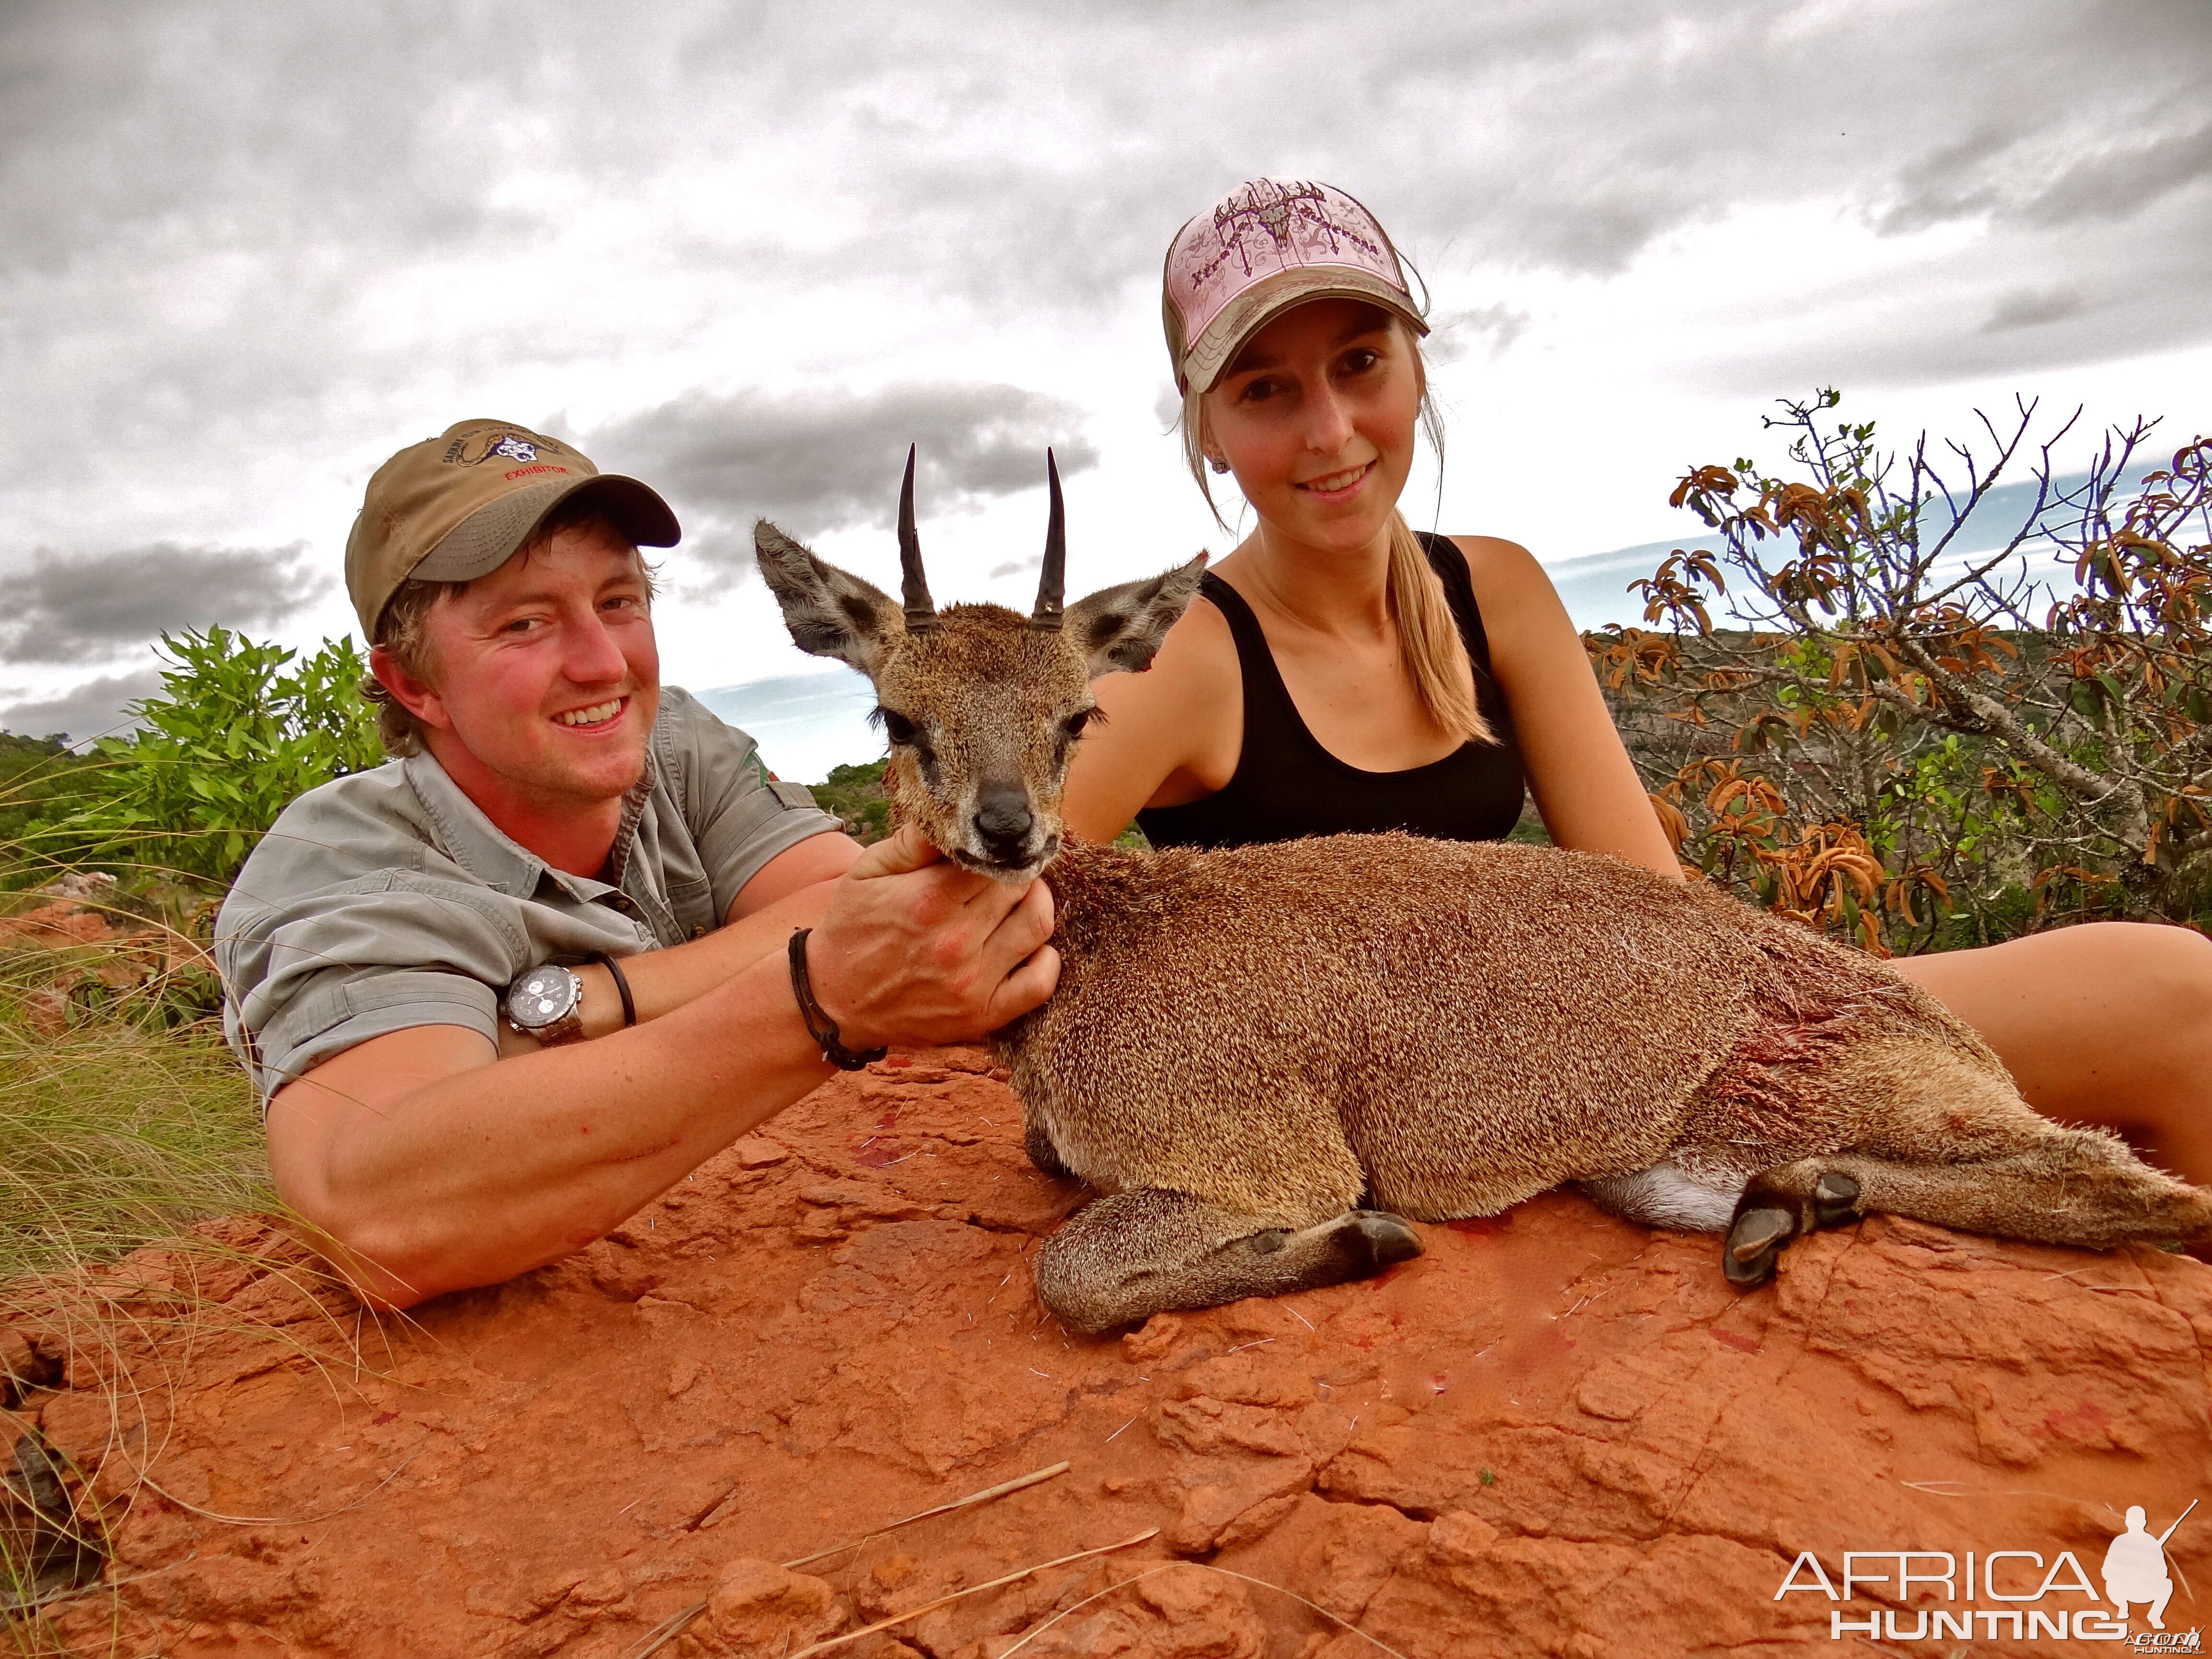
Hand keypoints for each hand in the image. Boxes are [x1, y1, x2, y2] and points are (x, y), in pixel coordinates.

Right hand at [804, 824, 1059, 1047]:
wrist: (832, 1002)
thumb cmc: (852, 930)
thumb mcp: (866, 873)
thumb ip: (911, 842)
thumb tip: (951, 814)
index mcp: (927, 901)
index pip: (993, 860)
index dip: (997, 851)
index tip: (991, 852)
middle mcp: (954, 942)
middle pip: (1019, 888)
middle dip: (1016, 874)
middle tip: (1005, 873)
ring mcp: (971, 983)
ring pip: (1038, 926)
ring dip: (1037, 906)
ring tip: (1019, 901)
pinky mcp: (980, 1016)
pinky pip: (1040, 985)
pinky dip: (1046, 961)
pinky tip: (1030, 947)